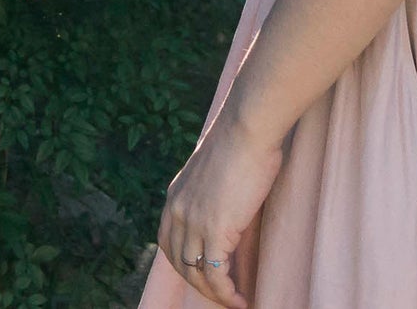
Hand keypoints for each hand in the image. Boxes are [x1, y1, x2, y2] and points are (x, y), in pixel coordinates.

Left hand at [157, 109, 283, 307]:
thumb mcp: (215, 168)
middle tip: (220, 294)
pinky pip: (216, 275)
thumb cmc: (242, 138)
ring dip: (215, 294)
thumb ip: (212, 189)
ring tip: (234, 301)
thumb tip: (227, 200)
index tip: (202, 273)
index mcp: (175, 195)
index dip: (183, 263)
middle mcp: (178, 211)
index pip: (168, 242)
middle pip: (180, 263)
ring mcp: (194, 222)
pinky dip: (227, 293)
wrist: (248, 125)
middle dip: (199, 284)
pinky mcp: (215, 230)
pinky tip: (240, 299)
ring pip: (197, 274)